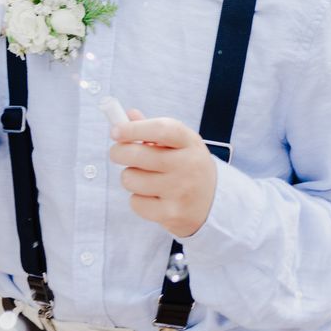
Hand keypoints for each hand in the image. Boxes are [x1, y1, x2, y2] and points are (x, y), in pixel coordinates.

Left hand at [108, 111, 217, 238]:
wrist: (215, 203)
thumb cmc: (188, 166)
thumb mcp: (179, 144)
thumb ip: (153, 130)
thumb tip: (127, 116)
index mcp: (190, 142)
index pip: (160, 129)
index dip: (133, 128)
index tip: (115, 131)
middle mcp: (188, 165)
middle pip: (138, 154)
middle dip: (119, 152)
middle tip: (118, 153)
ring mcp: (181, 191)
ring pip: (131, 179)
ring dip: (130, 177)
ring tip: (143, 178)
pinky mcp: (172, 213)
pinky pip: (136, 202)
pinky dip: (137, 199)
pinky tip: (151, 197)